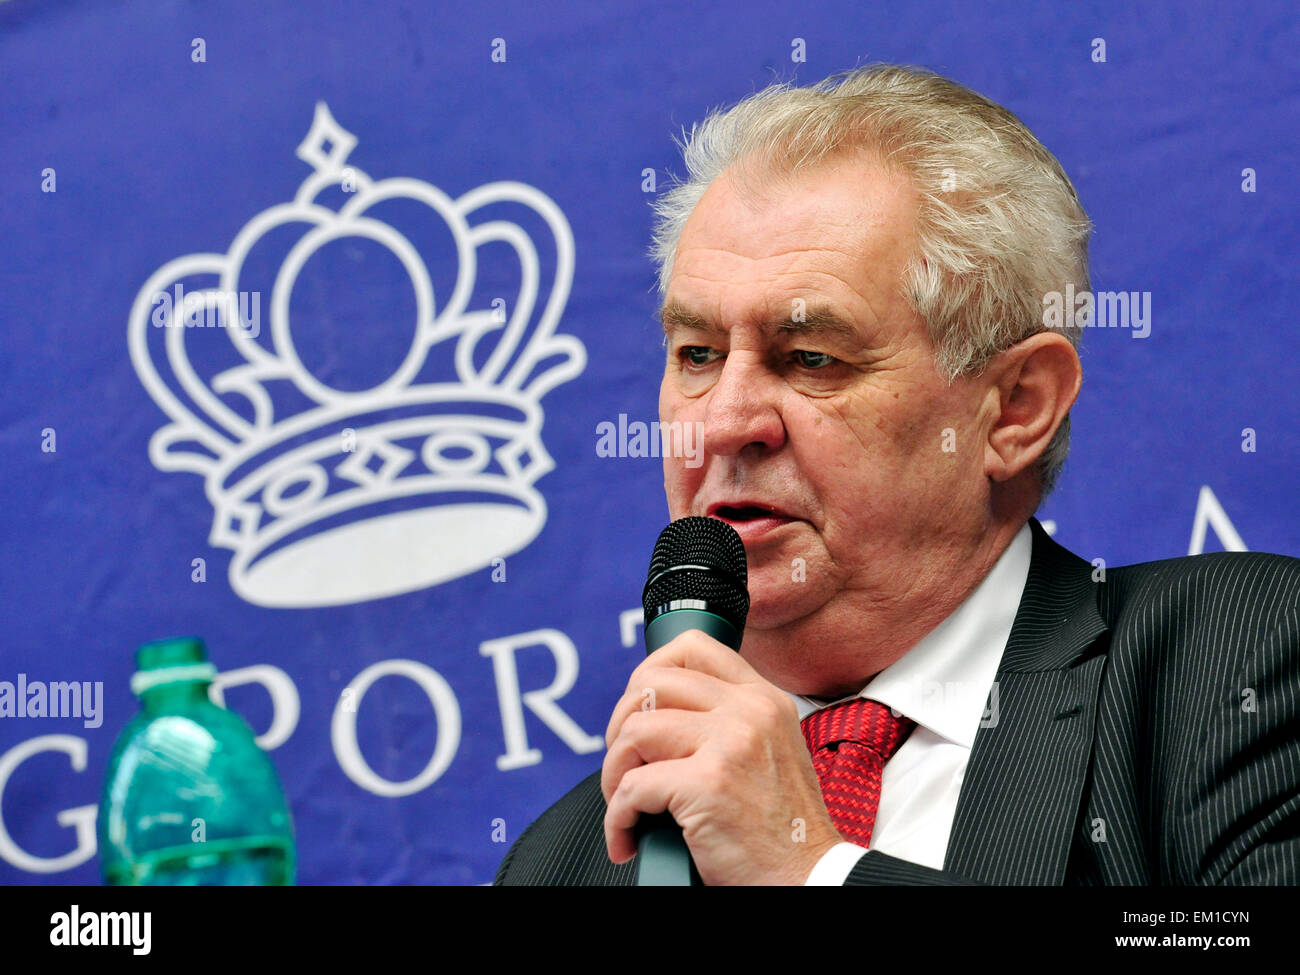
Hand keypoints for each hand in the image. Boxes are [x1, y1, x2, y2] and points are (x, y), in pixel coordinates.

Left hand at [601, 629, 842, 884]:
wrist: (808, 879)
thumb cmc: (782, 831)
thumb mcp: (771, 750)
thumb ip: (729, 721)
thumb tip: (659, 713)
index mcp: (763, 698)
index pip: (692, 647)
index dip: (649, 673)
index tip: (639, 713)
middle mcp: (749, 711)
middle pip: (651, 683)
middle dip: (620, 726)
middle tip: (626, 766)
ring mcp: (730, 744)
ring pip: (633, 731)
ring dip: (614, 775)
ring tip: (628, 807)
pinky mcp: (707, 784)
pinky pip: (630, 788)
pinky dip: (617, 820)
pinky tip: (629, 838)